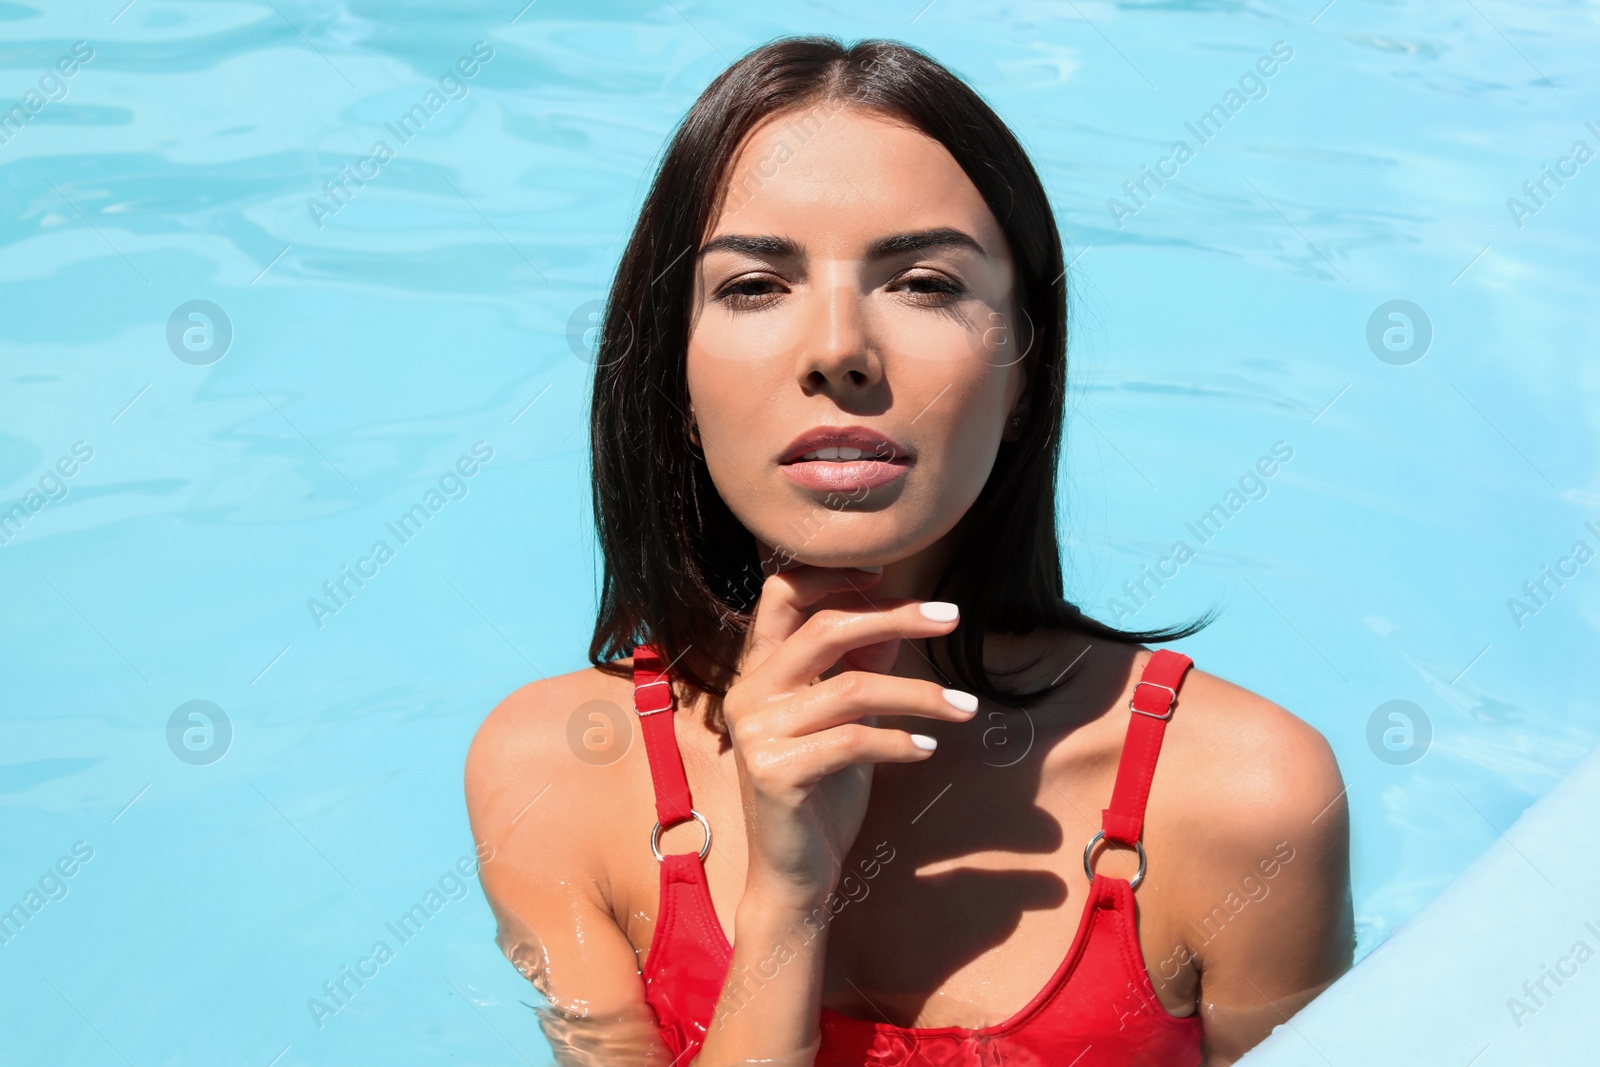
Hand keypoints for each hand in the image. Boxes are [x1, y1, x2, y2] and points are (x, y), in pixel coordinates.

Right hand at [722, 565, 978, 906]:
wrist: (794, 874)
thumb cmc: (823, 789)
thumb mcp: (844, 718)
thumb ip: (858, 668)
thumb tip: (897, 617)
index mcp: (759, 670)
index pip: (782, 594)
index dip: (832, 574)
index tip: (886, 569)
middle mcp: (747, 692)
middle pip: (825, 628)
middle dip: (894, 616)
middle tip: (951, 615)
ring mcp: (756, 732)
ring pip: (852, 688)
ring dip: (920, 694)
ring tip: (965, 708)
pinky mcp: (774, 773)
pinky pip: (852, 741)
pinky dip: (899, 741)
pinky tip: (927, 748)